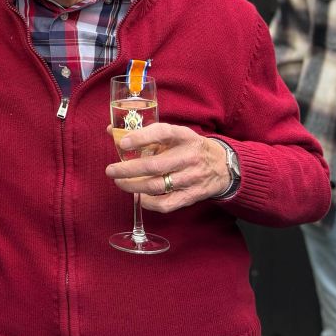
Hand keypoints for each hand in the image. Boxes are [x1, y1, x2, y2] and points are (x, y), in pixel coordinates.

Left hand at [105, 123, 232, 211]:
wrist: (224, 166)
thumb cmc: (189, 147)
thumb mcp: (173, 135)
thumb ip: (144, 133)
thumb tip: (111, 131)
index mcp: (184, 136)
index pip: (162, 133)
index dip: (141, 137)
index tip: (122, 143)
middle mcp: (189, 156)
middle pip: (154, 166)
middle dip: (127, 169)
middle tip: (110, 171)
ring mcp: (192, 177)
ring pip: (157, 186)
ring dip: (133, 186)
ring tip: (119, 182)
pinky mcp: (193, 195)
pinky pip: (167, 203)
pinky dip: (149, 203)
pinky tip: (139, 197)